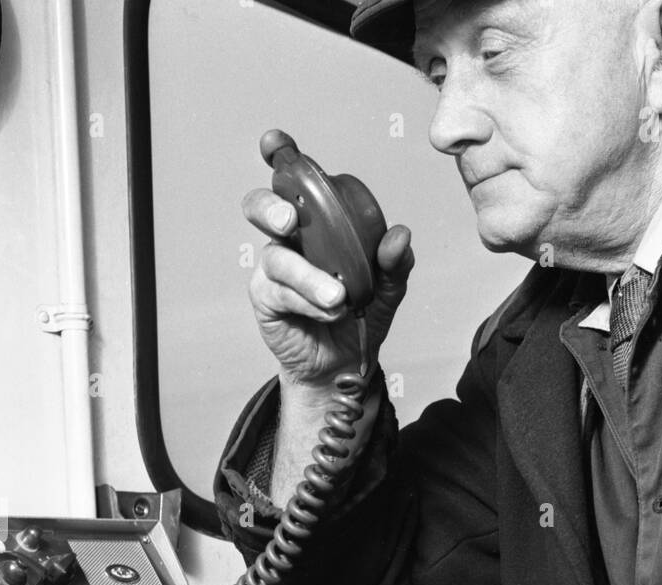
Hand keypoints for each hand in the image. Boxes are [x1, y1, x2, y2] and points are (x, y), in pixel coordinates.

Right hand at [243, 162, 413, 389]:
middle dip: (269, 206)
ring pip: (276, 256)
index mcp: (316, 221)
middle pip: (262, 206)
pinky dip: (309, 301)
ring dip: (307, 275)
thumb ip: (396, 262)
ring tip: (337, 297)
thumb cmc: (360, 315)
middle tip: (290, 220)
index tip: (275, 143)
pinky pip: (281, 292)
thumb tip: (399, 236)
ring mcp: (273, 269)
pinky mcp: (266, 299)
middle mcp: (290, 238)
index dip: (280, 156)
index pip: (293, 180)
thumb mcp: (388, 288)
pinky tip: (332, 311)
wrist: (344, 364)